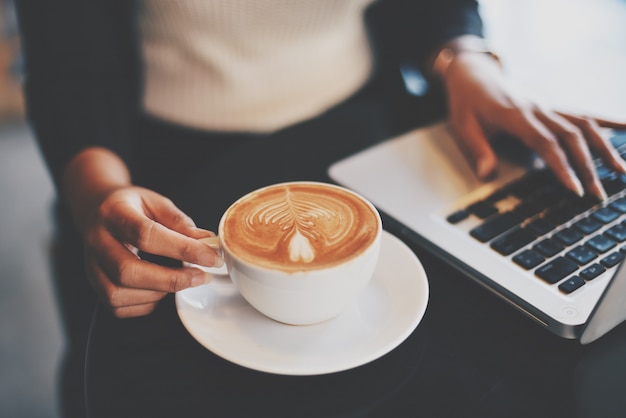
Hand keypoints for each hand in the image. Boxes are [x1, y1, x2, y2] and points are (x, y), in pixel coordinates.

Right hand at [82, 186, 221, 317]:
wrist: (96, 209)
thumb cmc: (130, 206)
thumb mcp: (156, 202)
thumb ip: (180, 222)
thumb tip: (206, 242)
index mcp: (114, 213)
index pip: (146, 235)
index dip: (182, 249)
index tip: (210, 257)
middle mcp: (97, 241)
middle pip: (128, 271)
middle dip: (171, 279)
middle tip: (201, 277)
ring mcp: (91, 265)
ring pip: (119, 293)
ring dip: (158, 293)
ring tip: (180, 280)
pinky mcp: (93, 283)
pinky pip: (118, 306)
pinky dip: (145, 304)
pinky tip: (160, 290)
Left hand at [442, 50, 625, 199]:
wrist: (473, 74)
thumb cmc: (466, 102)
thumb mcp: (462, 126)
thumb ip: (477, 150)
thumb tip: (487, 176)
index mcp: (515, 115)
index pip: (545, 143)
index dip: (562, 166)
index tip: (575, 189)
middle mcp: (538, 109)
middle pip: (570, 137)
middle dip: (587, 167)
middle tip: (598, 194)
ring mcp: (548, 106)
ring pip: (584, 125)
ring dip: (604, 148)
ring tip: (622, 172)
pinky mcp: (553, 106)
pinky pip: (584, 113)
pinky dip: (608, 121)